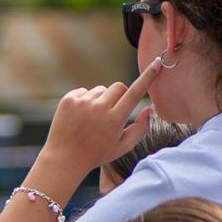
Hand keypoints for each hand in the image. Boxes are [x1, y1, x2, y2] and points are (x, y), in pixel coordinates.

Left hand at [42, 59, 161, 174]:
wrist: (65, 158)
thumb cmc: (97, 154)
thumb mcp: (123, 147)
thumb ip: (141, 128)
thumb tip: (150, 108)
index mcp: (115, 120)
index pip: (135, 93)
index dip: (148, 77)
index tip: (157, 63)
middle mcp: (99, 108)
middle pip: (119, 87)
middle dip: (120, 96)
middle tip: (113, 113)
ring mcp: (82, 102)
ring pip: (101, 90)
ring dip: (102, 100)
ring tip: (92, 120)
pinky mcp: (69, 99)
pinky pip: (85, 91)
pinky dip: (86, 101)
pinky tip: (81, 118)